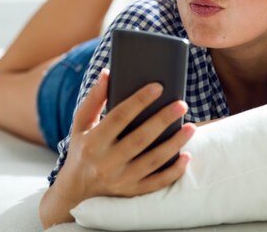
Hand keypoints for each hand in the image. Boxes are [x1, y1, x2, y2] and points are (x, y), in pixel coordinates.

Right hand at [43, 69, 194, 224]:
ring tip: (191, 127)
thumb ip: (93, 99)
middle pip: (140, 139)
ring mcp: (120, 180)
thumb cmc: (82, 149)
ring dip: (174, 144)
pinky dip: (173, 171)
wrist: (75, 190)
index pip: (119, 117)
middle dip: (163, 120)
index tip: (158, 87)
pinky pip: (157, 183)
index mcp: (93, 142)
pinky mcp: (131, 192)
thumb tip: (107, 73)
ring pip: (153, 161)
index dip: (139, 101)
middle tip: (182, 105)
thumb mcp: (81, 125)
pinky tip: (187, 156)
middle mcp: (106, 162)